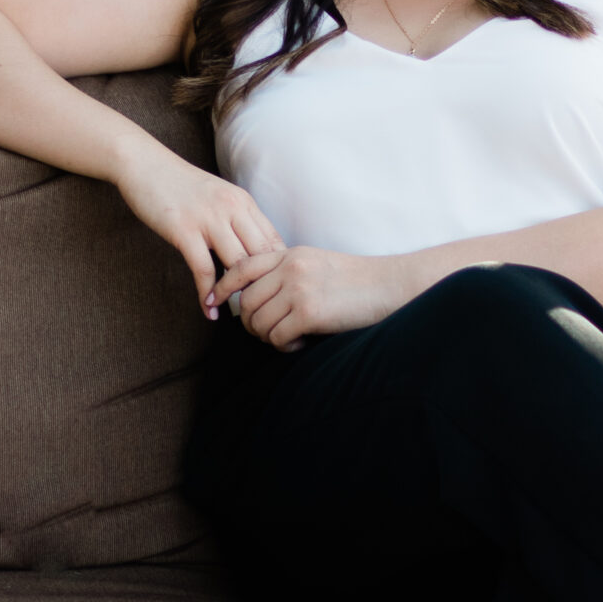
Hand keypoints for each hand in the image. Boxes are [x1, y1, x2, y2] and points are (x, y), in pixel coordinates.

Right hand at [113, 145, 284, 319]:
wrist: (143, 163)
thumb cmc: (180, 184)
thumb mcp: (218, 197)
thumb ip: (236, 220)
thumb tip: (252, 251)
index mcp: (244, 202)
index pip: (274, 242)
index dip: (277, 272)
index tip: (274, 294)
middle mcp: (232, 209)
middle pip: (262, 257)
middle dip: (263, 287)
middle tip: (260, 311)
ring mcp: (209, 219)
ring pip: (238, 265)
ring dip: (238, 295)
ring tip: (238, 315)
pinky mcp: (184, 231)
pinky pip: (204, 271)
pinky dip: (209, 295)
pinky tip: (209, 310)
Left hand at [211, 246, 408, 349]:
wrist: (389, 286)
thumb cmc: (356, 281)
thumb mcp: (316, 263)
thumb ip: (286, 271)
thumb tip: (255, 296)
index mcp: (289, 254)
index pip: (241, 267)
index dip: (222, 287)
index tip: (214, 302)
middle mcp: (290, 268)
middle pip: (246, 303)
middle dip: (249, 324)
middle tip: (266, 332)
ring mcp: (299, 289)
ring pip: (258, 323)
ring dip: (268, 337)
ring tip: (288, 337)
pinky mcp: (309, 312)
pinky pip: (277, 337)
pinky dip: (285, 346)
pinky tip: (301, 342)